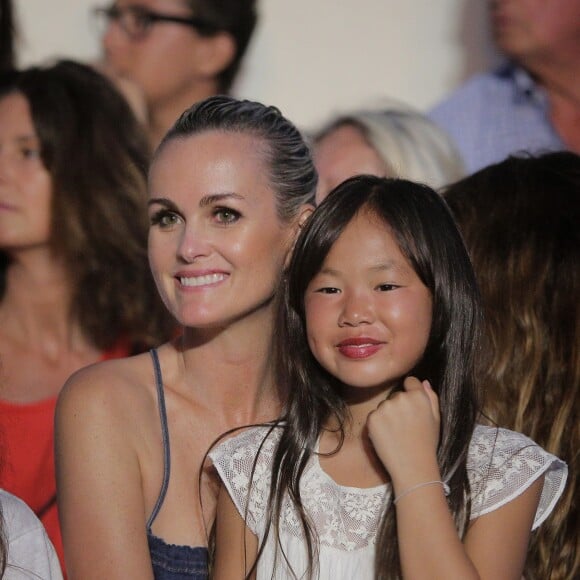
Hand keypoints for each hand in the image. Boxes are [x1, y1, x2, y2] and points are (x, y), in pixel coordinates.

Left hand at [366, 376, 440, 491]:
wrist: (413, 466)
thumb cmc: (427, 444)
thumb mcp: (436, 419)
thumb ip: (431, 398)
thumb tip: (423, 382)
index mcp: (418, 396)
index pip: (410, 381)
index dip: (411, 393)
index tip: (412, 407)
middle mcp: (400, 398)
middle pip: (396, 395)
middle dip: (399, 406)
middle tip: (406, 426)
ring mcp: (384, 408)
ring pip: (384, 406)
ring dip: (388, 415)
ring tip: (397, 433)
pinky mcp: (372, 418)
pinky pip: (374, 416)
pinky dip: (378, 424)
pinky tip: (387, 437)